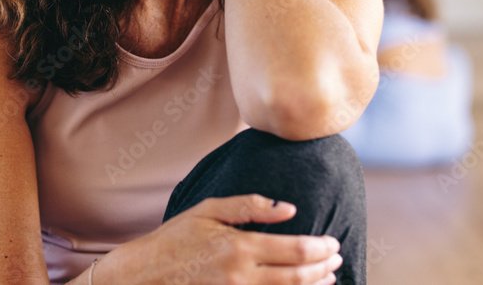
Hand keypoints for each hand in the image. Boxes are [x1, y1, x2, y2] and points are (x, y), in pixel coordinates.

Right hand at [101, 193, 341, 283]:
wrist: (145, 274)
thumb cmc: (175, 238)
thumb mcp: (208, 210)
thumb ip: (250, 206)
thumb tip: (289, 208)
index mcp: (239, 246)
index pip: (296, 250)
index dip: (322, 247)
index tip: (333, 242)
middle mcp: (242, 275)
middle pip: (299, 276)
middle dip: (324, 267)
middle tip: (337, 257)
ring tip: (328, 276)